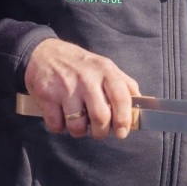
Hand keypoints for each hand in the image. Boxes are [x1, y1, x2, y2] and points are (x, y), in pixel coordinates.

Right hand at [24, 38, 140, 139]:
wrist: (44, 53)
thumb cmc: (80, 65)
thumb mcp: (105, 67)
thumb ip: (125, 85)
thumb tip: (143, 104)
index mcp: (106, 71)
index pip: (121, 98)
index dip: (124, 119)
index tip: (122, 132)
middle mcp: (87, 78)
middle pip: (101, 117)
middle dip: (101, 132)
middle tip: (99, 131)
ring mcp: (66, 88)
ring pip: (77, 125)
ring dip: (79, 131)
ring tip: (78, 123)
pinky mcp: (47, 96)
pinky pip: (57, 125)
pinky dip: (59, 127)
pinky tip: (61, 117)